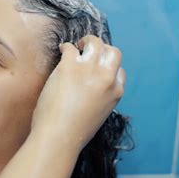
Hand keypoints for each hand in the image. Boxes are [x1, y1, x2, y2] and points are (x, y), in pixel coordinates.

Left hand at [30, 35, 125, 151]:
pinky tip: (62, 50)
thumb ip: (100, 99)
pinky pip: (70, 48)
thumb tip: (90, 91)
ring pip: (95, 43)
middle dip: (103, 49)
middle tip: (89, 50)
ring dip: (86, 41)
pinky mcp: (70, 66)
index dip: (108, 67)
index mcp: (116, 93)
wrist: (59, 136)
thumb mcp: (98, 116)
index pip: (119, 71)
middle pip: (113, 52)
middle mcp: (107, 79)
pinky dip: (66, 47)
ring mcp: (90, 70)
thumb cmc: (74, 132)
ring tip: (77, 45)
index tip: (97, 68)